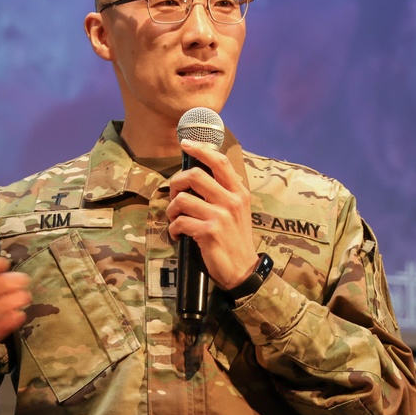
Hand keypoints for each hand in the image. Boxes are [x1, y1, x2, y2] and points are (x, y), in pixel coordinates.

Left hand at [167, 140, 258, 289]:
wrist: (243, 269)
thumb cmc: (235, 239)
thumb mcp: (237, 211)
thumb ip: (224, 192)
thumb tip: (198, 174)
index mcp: (239, 192)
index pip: (220, 162)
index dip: (200, 149)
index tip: (185, 144)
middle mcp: (232, 201)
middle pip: (194, 176)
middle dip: (176, 183)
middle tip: (174, 196)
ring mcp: (221, 216)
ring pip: (182, 200)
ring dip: (172, 210)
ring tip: (175, 219)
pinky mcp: (209, 232)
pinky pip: (180, 222)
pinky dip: (173, 229)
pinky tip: (178, 236)